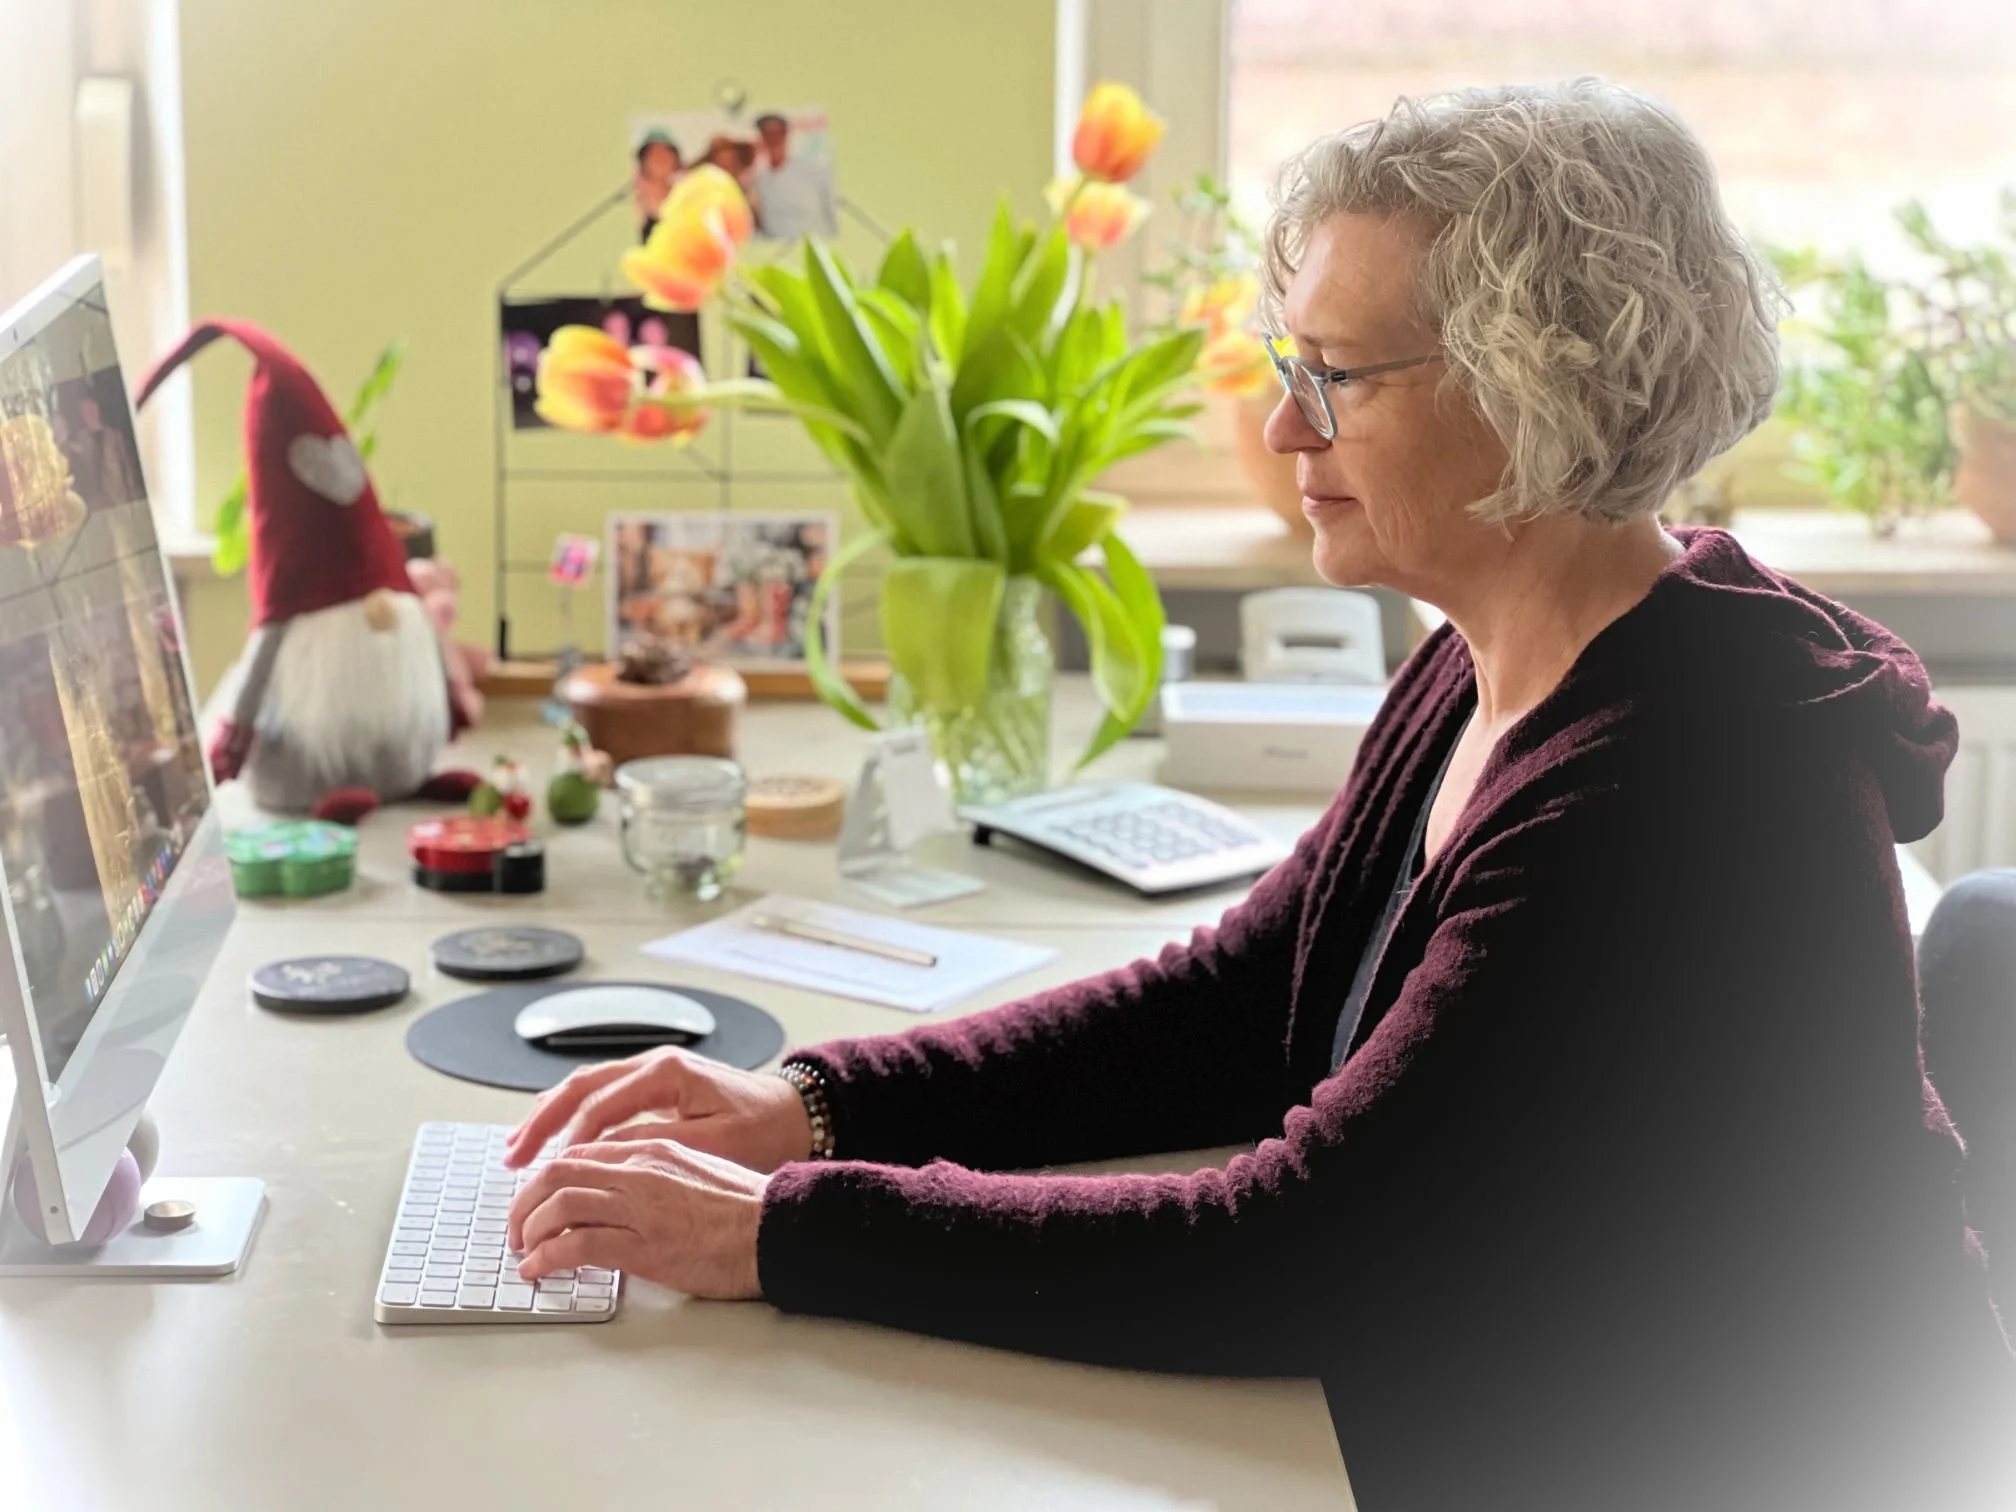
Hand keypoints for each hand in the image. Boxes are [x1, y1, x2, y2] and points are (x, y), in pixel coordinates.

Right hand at [502, 1047, 812, 1173]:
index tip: (542, 1169)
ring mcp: (654, 1071)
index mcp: (668, 1073)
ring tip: (519, 1146)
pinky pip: (603, 1094)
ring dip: (551, 1115)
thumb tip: (603, 1156)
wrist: (797, 1112)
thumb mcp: (712, 1143)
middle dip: (542, 1121)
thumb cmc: (764, 1129)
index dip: (565, 1138)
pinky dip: (574, 1114)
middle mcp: (655, 1063)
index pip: (599, 1104)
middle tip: (512, 1155)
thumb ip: (656, 1144)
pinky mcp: (657, 1085)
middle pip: (581, 1086)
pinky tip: (556, 1136)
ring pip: (586, 1086)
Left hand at [507, 1139, 766, 1298]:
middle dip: (525, 1201)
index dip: (549, 1178)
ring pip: (559, 1203)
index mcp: (654, 1148)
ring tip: (524, 1253)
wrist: (778, 1228)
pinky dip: (547, 1259)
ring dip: (529, 1230)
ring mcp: (640, 1206)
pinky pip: (576, 1246)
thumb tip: (622, 1197)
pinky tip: (539, 1271)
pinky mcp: (643, 1246)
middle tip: (517, 1229)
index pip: (582, 1153)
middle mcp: (641, 1170)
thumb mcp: (697, 1171)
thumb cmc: (746, 1209)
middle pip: (559, 1172)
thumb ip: (656, 1176)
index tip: (536, 1201)